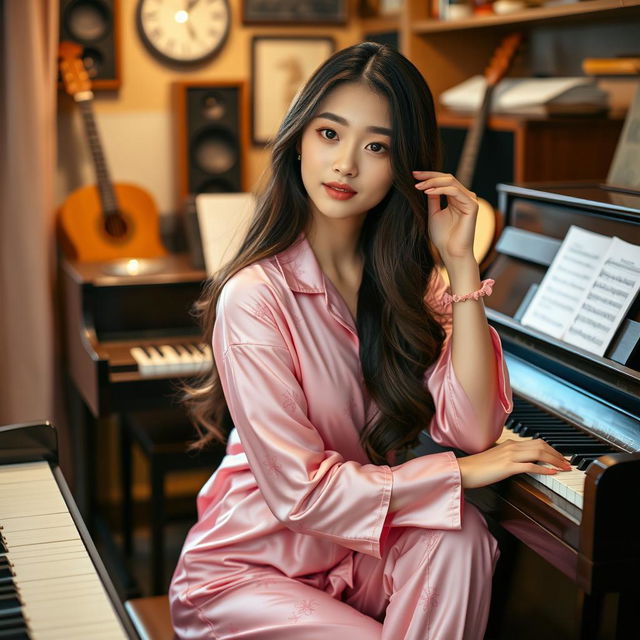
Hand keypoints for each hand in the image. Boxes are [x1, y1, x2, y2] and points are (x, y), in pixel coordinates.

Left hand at [412, 171, 477, 264]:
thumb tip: (426, 184)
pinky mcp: (472, 205)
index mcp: (457, 198)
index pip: (444, 180)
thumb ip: (432, 198)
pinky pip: (454, 191)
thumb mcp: (433, 213)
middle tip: (414, 175)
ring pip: (450, 181)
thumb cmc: (443, 237)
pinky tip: (428, 191)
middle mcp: (465, 197)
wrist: (452, 252)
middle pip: (447, 177)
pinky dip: (440, 189)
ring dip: (432, 182)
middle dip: (429, 175)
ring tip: (418, 186)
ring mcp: (470, 200)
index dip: (429, 176)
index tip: (413, 175)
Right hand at [456, 438, 571, 488]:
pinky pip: (530, 466)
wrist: (464, 470)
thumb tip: (521, 462)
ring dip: (555, 460)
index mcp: (509, 444)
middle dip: (557, 454)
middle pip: (541, 446)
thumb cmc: (477, 467)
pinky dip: (544, 469)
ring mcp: (509, 456)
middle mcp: (511, 447)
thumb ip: (509, 457)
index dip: (551, 449)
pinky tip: (552, 473)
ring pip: (538, 454)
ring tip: (564, 467)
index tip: (559, 457)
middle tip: (567, 462)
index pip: (536, 442)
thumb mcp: (496, 458)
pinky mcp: (507, 467)